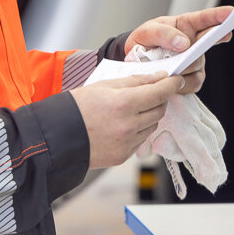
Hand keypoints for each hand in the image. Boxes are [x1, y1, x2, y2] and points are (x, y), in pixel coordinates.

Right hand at [69, 73, 183, 168]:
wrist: (57, 136)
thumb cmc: (76, 107)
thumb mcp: (104, 85)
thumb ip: (134, 81)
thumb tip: (157, 78)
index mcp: (124, 103)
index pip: (159, 92)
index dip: (171, 85)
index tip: (176, 80)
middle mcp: (129, 125)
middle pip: (159, 109)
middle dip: (159, 99)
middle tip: (151, 92)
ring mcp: (127, 143)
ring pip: (152, 126)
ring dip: (148, 115)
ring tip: (131, 110)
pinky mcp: (123, 156)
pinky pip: (140, 140)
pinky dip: (137, 131)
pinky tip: (122, 125)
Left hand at [124, 6, 232, 93]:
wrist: (136, 63)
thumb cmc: (144, 41)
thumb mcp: (147, 32)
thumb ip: (163, 33)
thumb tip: (184, 43)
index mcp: (185, 25)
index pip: (205, 19)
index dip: (219, 15)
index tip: (232, 12)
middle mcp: (195, 42)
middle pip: (209, 41)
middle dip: (214, 38)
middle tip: (217, 35)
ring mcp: (196, 61)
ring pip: (197, 65)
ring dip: (184, 67)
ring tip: (168, 67)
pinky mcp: (192, 78)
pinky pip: (193, 83)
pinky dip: (182, 84)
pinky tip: (172, 81)